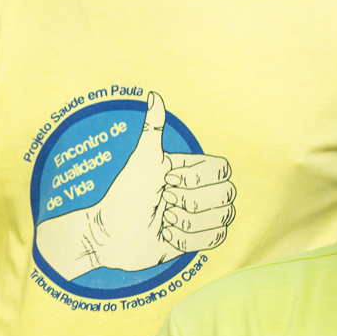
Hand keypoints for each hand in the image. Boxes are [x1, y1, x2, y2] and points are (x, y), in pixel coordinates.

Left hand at [34, 92, 233, 279]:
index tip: (167, 179)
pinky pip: (216, 240)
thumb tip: (154, 95)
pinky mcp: (199, 240)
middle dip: (190, 201)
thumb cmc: (124, 194)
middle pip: (227, 195)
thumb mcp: (142, 159)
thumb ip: (153, 129)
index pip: (223, 169)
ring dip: (187, 222)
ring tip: (163, 218)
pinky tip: (167, 235)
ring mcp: (203, 216)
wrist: (110, 234)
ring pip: (223, 219)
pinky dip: (188, 239)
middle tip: (163, 201)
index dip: (197, 177)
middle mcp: (202, 191)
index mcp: (193, 169)